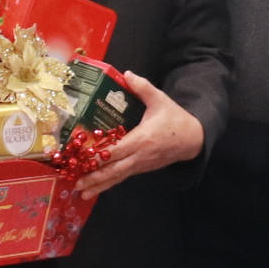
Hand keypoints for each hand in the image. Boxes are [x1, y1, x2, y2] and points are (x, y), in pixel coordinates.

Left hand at [72, 71, 204, 198]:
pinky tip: (95, 189)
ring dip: (99, 185)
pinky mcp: (141, 168)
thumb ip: (143, 88)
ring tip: (81, 193)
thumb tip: (127, 74)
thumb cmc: (175, 119)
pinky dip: (108, 183)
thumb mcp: (161, 100)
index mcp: (143, 138)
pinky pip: (122, 177)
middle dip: (94, 177)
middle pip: (114, 169)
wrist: (193, 139)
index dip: (100, 155)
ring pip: (117, 177)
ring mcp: (140, 164)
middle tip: (76, 184)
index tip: (83, 158)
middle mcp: (139, 155)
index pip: (117, 149)